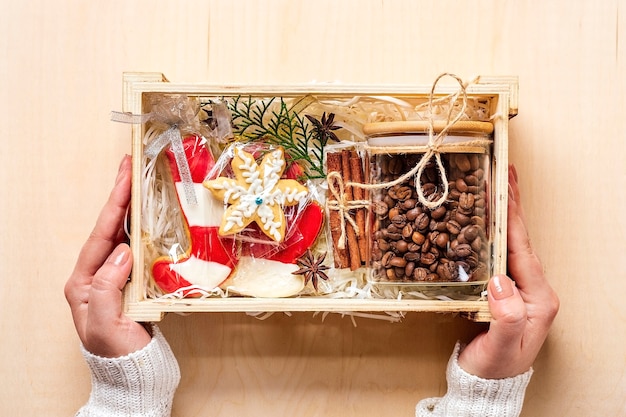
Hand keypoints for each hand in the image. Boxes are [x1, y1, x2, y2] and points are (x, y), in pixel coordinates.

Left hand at [65, 155, 151, 357]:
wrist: (136, 379)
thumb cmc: (119, 356)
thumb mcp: (107, 324)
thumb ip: (109, 286)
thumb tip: (124, 251)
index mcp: (83, 284)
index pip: (100, 236)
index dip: (114, 204)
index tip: (125, 177)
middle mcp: (96, 278)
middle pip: (110, 230)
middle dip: (120, 198)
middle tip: (131, 168)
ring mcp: (115, 280)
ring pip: (125, 237)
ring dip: (134, 211)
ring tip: (142, 185)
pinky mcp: (133, 286)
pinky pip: (140, 252)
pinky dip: (147, 232)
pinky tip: (155, 220)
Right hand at [458, 165, 558, 378]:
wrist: (485, 383)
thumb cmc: (494, 368)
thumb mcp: (500, 348)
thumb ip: (505, 318)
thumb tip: (500, 282)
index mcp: (539, 299)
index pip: (523, 250)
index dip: (513, 219)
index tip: (506, 190)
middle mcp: (532, 290)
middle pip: (520, 240)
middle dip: (512, 207)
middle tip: (504, 175)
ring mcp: (517, 289)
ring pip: (510, 244)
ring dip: (503, 216)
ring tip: (495, 189)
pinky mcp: (502, 291)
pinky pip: (498, 255)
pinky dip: (492, 233)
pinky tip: (482, 221)